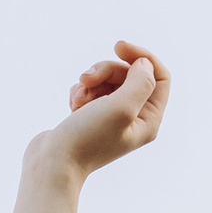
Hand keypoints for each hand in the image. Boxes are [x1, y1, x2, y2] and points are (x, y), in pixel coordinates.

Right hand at [6, 41, 168, 212]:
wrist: (51, 165)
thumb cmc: (86, 139)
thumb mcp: (121, 107)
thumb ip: (140, 81)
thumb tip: (143, 64)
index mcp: (149, 120)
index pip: (160, 77)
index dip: (142, 57)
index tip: (119, 47)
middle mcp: (133, 119)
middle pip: (130, 75)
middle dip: (106, 70)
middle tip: (87, 79)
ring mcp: (111, 118)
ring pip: (108, 80)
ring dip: (91, 82)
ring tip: (78, 99)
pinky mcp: (90, 117)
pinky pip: (91, 90)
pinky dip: (80, 92)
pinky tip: (72, 106)